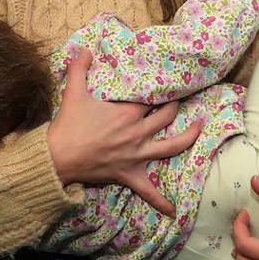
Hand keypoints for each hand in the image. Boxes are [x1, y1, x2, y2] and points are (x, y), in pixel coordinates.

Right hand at [47, 49, 201, 216]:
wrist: (58, 157)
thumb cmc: (68, 125)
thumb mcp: (74, 92)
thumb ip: (80, 67)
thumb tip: (85, 49)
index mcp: (127, 112)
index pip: (150, 96)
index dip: (158, 87)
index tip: (166, 80)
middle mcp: (137, 132)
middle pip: (166, 115)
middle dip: (174, 105)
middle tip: (180, 98)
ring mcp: (136, 154)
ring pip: (171, 146)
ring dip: (189, 137)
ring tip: (201, 128)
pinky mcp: (128, 174)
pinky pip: (148, 190)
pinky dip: (161, 201)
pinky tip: (174, 211)